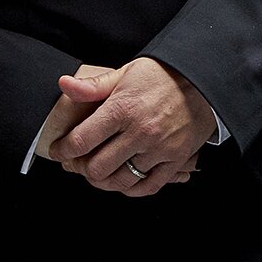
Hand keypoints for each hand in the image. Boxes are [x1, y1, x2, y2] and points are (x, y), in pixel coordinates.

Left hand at [49, 57, 216, 196]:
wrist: (203, 80)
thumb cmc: (162, 75)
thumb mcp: (126, 73)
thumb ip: (93, 85)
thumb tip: (63, 84)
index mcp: (123, 109)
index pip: (80, 141)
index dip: (62, 150)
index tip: (58, 151)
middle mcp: (140, 132)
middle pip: (97, 168)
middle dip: (81, 168)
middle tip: (78, 162)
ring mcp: (159, 148)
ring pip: (120, 181)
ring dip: (104, 181)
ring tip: (100, 171)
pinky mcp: (175, 159)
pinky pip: (148, 187)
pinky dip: (132, 189)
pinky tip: (124, 180)